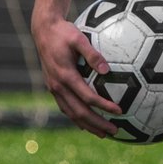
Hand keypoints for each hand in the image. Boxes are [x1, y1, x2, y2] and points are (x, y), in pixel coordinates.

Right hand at [31, 12, 121, 135]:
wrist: (43, 30)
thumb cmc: (63, 31)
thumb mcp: (79, 38)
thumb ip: (92, 54)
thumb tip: (108, 70)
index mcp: (65, 76)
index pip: (88, 97)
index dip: (104, 106)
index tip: (119, 111)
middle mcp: (58, 86)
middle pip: (79, 112)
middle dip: (97, 124)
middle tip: (114, 131)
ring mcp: (53, 88)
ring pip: (71, 113)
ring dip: (88, 125)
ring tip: (103, 133)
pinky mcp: (52, 87)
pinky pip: (65, 107)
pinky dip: (76, 117)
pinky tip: (86, 122)